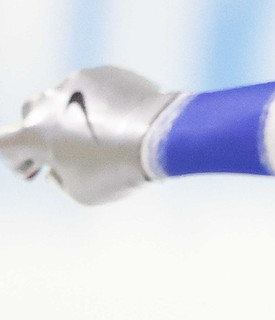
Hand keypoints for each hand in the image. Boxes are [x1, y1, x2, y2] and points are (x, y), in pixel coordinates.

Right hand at [0, 66, 177, 204]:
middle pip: (32, 113)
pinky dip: (105, 105)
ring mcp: (76, 82)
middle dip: (43, 131)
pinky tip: (128, 122)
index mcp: (35, 134)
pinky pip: (97, 90)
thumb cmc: (119, 170)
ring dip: (77, 116)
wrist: (160, 135)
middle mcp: (48, 102)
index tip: (33, 169)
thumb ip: (61, 178)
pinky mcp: (104, 73)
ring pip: (67, 98)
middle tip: (64, 150)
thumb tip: (57, 167)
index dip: (15, 159)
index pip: (5, 143)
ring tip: (106, 137)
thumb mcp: (83, 192)